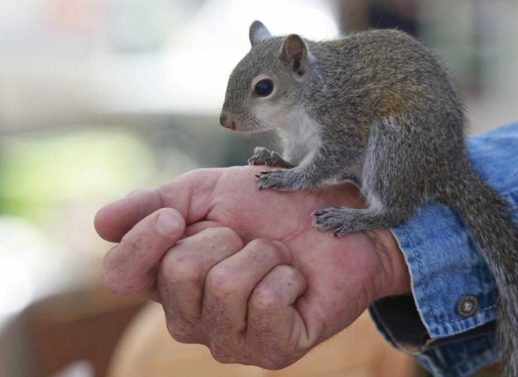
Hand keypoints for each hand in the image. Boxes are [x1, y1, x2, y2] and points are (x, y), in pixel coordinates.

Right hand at [94, 166, 409, 368]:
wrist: (338, 218)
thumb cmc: (274, 206)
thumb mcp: (209, 191)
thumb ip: (155, 203)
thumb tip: (100, 223)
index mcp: (167, 280)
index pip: (120, 277)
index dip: (143, 242)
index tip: (177, 216)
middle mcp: (191, 317)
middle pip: (178, 273)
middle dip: (224, 238)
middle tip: (252, 238)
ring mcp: (231, 340)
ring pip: (224, 286)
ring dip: (261, 255)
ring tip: (277, 257)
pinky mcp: (273, 351)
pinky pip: (266, 304)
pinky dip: (287, 276)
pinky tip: (296, 280)